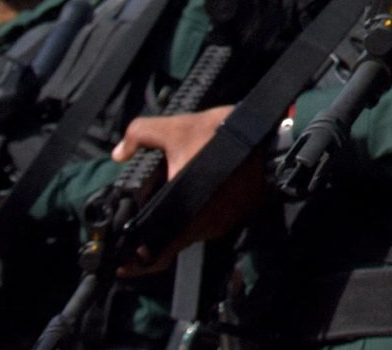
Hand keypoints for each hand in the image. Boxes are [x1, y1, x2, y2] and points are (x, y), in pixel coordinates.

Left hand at [107, 109, 253, 265]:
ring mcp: (220, 224)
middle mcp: (202, 228)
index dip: (133, 262)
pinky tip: (198, 188)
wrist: (273, 141)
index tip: (118, 264)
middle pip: (169, 240)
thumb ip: (141, 134)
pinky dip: (198, 210)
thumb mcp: (177, 127)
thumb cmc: (224, 137)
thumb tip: (119, 152)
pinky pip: (207, 220)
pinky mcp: (234, 216)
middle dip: (154, 229)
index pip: (154, 255)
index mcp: (183, 215)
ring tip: (173, 194)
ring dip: (178, 217)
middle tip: (142, 214)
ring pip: (188, 230)